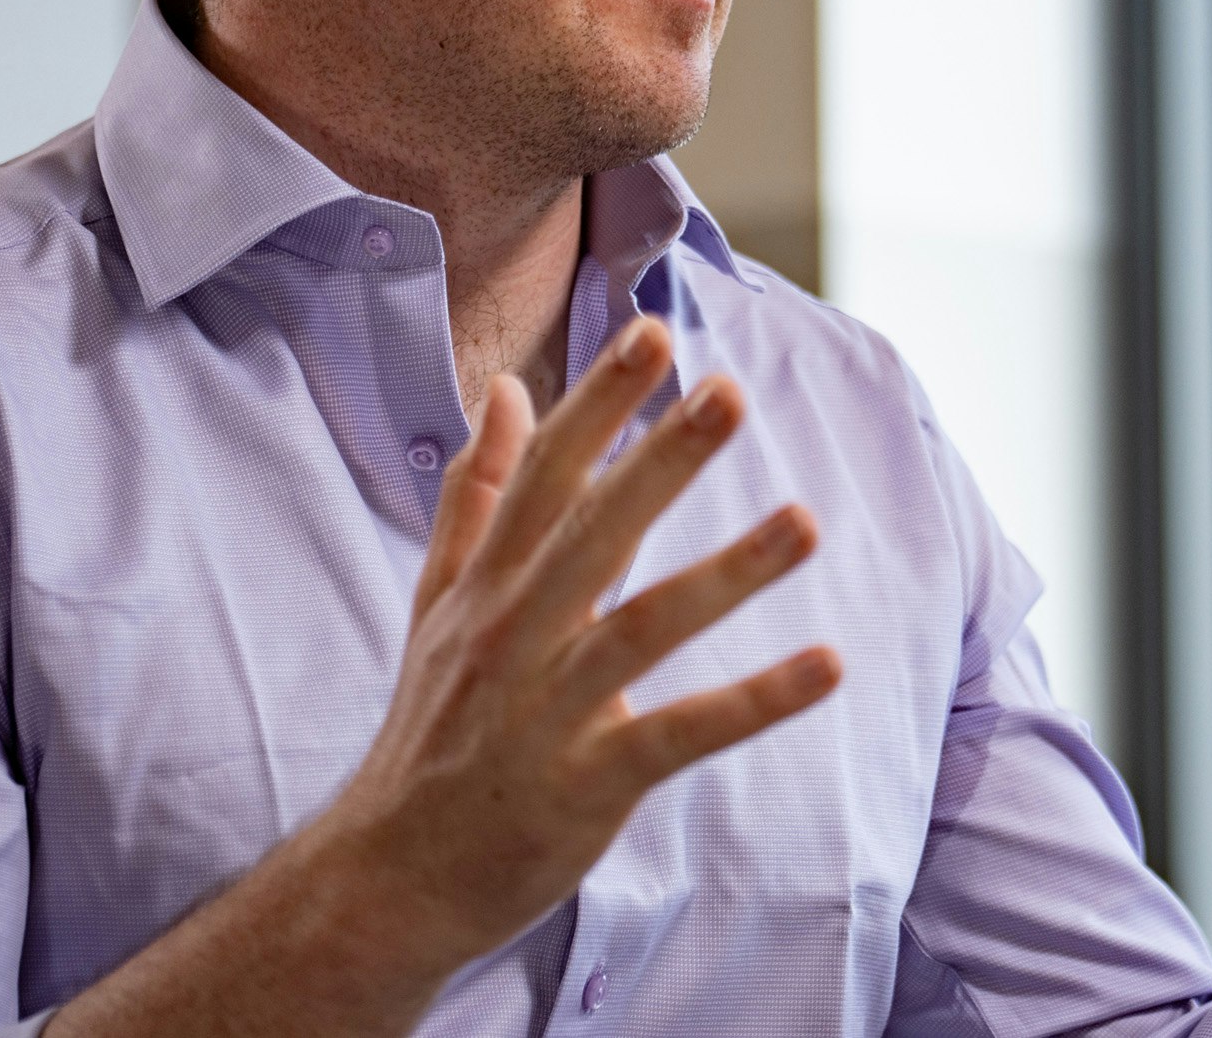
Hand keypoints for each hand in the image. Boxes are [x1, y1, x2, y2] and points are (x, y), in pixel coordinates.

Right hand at [318, 315, 841, 980]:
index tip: (651, 333)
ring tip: (805, 522)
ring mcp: (547, 712)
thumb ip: (475, 495)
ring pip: (643, 627)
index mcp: (486, 587)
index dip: (597, 403)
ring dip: (727, 574)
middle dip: (662, 459)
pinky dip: (751, 703)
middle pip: (594, 532)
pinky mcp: (585, 785)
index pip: (544, 476)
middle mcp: (512, 636)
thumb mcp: (435, 604)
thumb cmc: (429, 731)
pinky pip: (678, 736)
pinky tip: (824, 666)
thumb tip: (504, 389)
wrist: (388, 879)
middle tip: (730, 391)